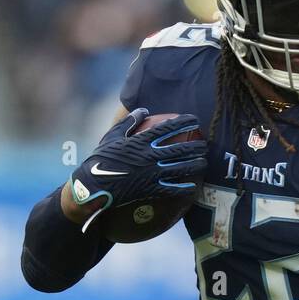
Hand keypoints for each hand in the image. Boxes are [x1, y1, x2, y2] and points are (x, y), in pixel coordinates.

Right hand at [68, 108, 207, 218]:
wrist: (93, 185)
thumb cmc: (101, 159)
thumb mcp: (112, 136)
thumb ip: (129, 122)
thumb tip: (143, 110)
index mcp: (141, 141)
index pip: (167, 129)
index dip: (183, 122)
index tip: (195, 119)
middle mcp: (149, 156)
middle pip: (179, 149)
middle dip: (195, 146)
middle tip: (206, 144)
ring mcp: (151, 173)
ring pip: (179, 168)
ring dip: (194, 165)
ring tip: (204, 162)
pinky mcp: (149, 189)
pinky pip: (171, 189)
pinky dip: (183, 188)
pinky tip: (193, 187)